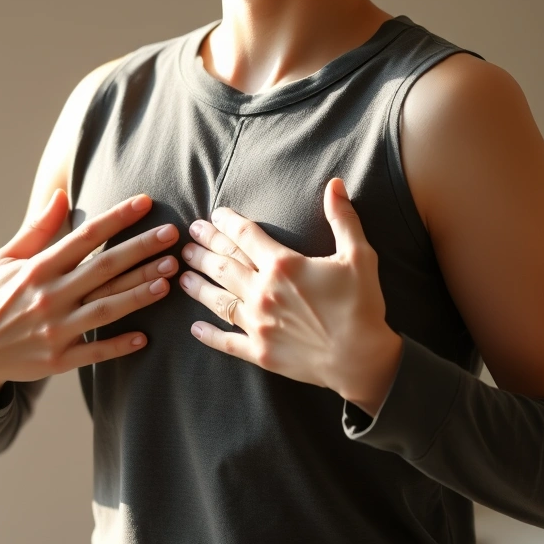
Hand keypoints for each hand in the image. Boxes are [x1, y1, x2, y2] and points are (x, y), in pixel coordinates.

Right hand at [0, 189, 179, 406]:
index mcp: (37, 268)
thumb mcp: (5, 260)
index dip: (116, 218)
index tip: (145, 202)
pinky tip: (145, 336)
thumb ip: (36, 230)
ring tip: (168, 278)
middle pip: (104, 269)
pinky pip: (95, 352)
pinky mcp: (58, 360)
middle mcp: (49, 296)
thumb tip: (60, 195)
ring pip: (106, 309)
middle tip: (173, 236)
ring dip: (139, 293)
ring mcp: (55, 330)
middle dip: (141, 250)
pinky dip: (119, 345)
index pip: (84, 236)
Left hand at [178, 178, 403, 414]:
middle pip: (224, 264)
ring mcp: (257, 323)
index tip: (214, 215)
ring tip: (181, 273)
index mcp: (283, 265)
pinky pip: (225, 342)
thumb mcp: (358, 255)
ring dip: (198, 284)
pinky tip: (194, 327)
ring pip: (217, 299)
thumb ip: (342, 218)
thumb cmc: (362, 305)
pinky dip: (208, 334)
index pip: (246, 236)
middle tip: (188, 237)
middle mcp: (263, 292)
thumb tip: (335, 184)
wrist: (362, 359)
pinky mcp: (259, 352)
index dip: (228, 223)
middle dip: (204, 247)